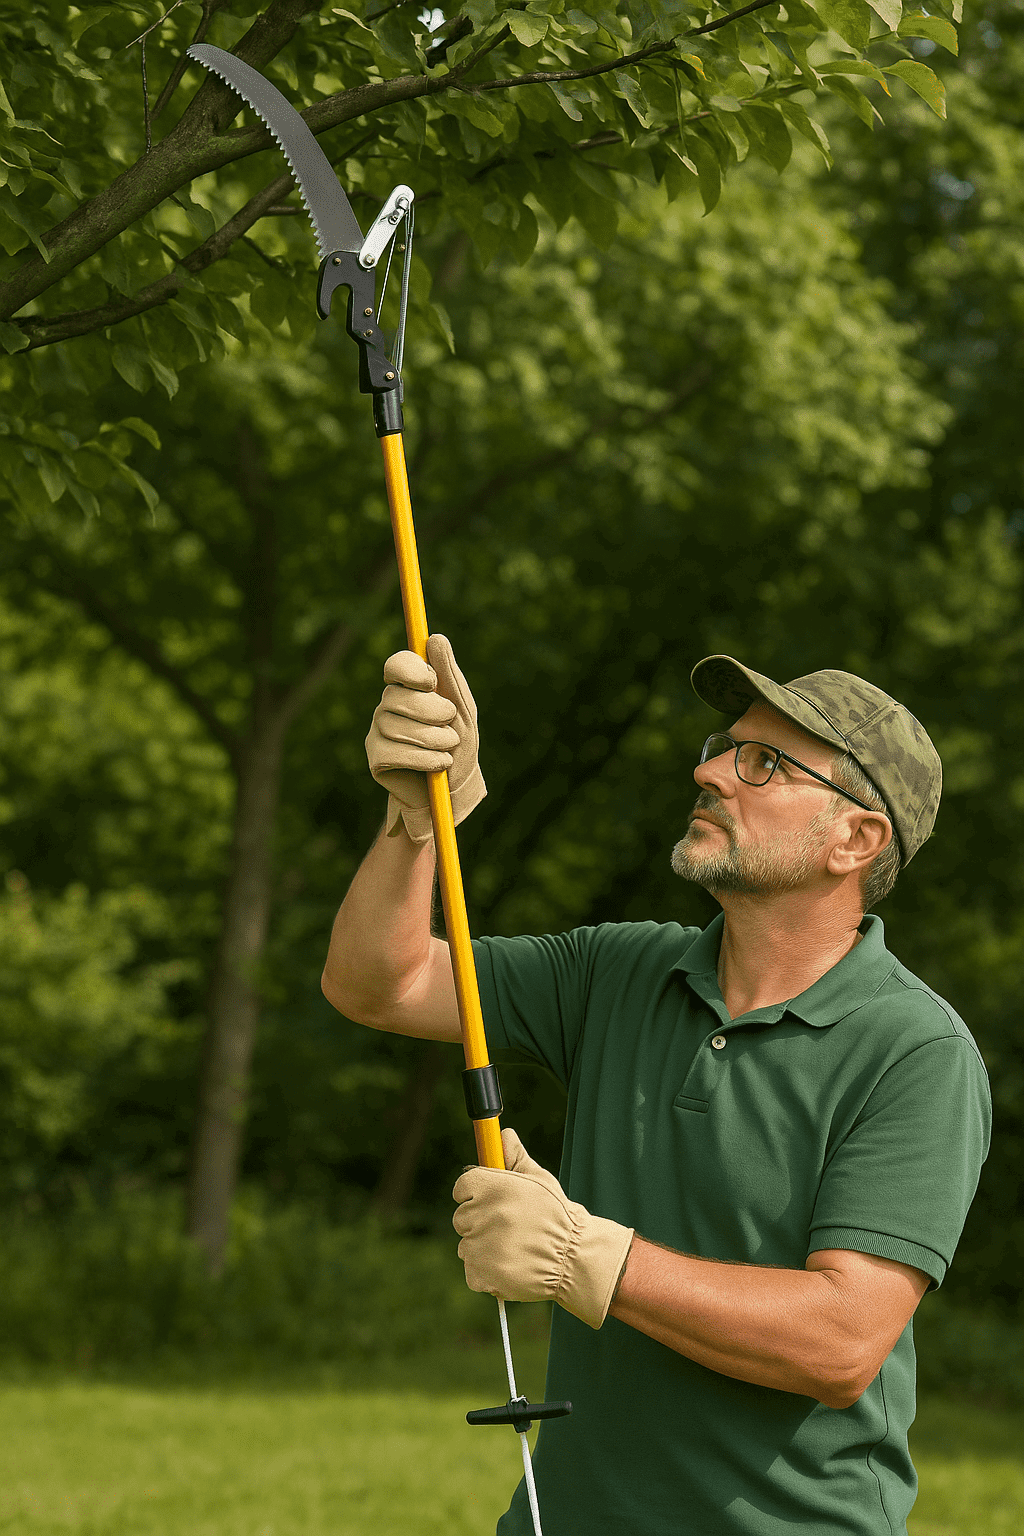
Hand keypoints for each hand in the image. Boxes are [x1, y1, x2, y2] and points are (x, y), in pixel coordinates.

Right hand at [365, 633, 485, 844]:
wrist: (455, 793)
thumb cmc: (459, 747)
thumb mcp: (462, 710)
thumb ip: (449, 676)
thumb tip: (435, 638)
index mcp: (409, 688)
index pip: (396, 665)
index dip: (409, 669)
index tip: (431, 681)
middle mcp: (389, 706)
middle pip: (396, 695)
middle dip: (429, 708)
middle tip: (451, 719)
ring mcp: (379, 732)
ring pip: (394, 724)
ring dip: (431, 737)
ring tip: (450, 748)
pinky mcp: (376, 758)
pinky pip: (391, 751)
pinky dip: (422, 757)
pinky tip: (438, 764)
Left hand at [452, 1128, 633, 1329]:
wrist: (573, 1257)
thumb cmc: (556, 1215)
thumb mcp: (539, 1180)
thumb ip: (516, 1157)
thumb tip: (503, 1135)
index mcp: (491, 1186)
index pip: (462, 1186)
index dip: (475, 1193)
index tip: (489, 1200)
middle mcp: (481, 1214)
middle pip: (462, 1217)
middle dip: (480, 1221)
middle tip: (508, 1227)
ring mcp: (479, 1246)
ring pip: (466, 1245)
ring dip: (483, 1248)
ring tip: (514, 1248)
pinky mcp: (481, 1274)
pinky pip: (472, 1271)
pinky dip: (486, 1273)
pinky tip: (510, 1266)